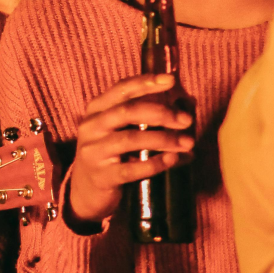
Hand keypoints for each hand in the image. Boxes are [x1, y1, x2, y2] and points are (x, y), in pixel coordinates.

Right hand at [68, 74, 194, 224]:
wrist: (86, 193)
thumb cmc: (111, 154)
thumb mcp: (119, 130)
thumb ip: (144, 116)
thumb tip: (186, 107)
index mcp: (97, 109)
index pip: (122, 89)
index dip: (146, 82)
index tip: (171, 80)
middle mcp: (92, 126)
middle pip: (128, 111)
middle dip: (162, 113)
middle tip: (187, 120)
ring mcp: (94, 152)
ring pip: (131, 139)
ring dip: (164, 139)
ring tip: (188, 143)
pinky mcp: (102, 177)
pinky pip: (131, 168)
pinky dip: (155, 163)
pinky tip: (173, 160)